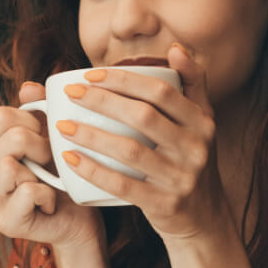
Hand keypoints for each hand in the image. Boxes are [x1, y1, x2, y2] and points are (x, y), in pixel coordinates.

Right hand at [0, 82, 102, 249]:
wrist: (80, 219)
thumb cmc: (65, 177)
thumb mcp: (54, 137)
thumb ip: (40, 110)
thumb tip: (28, 89)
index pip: (1, 116)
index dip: (32, 122)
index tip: (46, 139)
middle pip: (10, 138)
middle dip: (42, 147)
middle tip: (52, 164)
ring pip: (9, 165)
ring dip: (42, 173)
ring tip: (48, 183)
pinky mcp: (5, 222)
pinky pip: (27, 192)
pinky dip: (47, 195)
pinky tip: (49, 204)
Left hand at [56, 45, 231, 243]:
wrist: (205, 219)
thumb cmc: (190, 163)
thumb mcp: (201, 124)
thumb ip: (192, 84)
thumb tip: (174, 48)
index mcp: (202, 122)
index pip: (161, 91)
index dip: (123, 79)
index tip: (89, 74)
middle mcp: (196, 148)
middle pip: (143, 116)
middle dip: (102, 101)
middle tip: (71, 94)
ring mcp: (182, 178)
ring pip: (131, 150)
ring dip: (92, 135)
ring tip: (62, 125)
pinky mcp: (166, 205)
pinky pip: (124, 185)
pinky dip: (94, 171)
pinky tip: (70, 159)